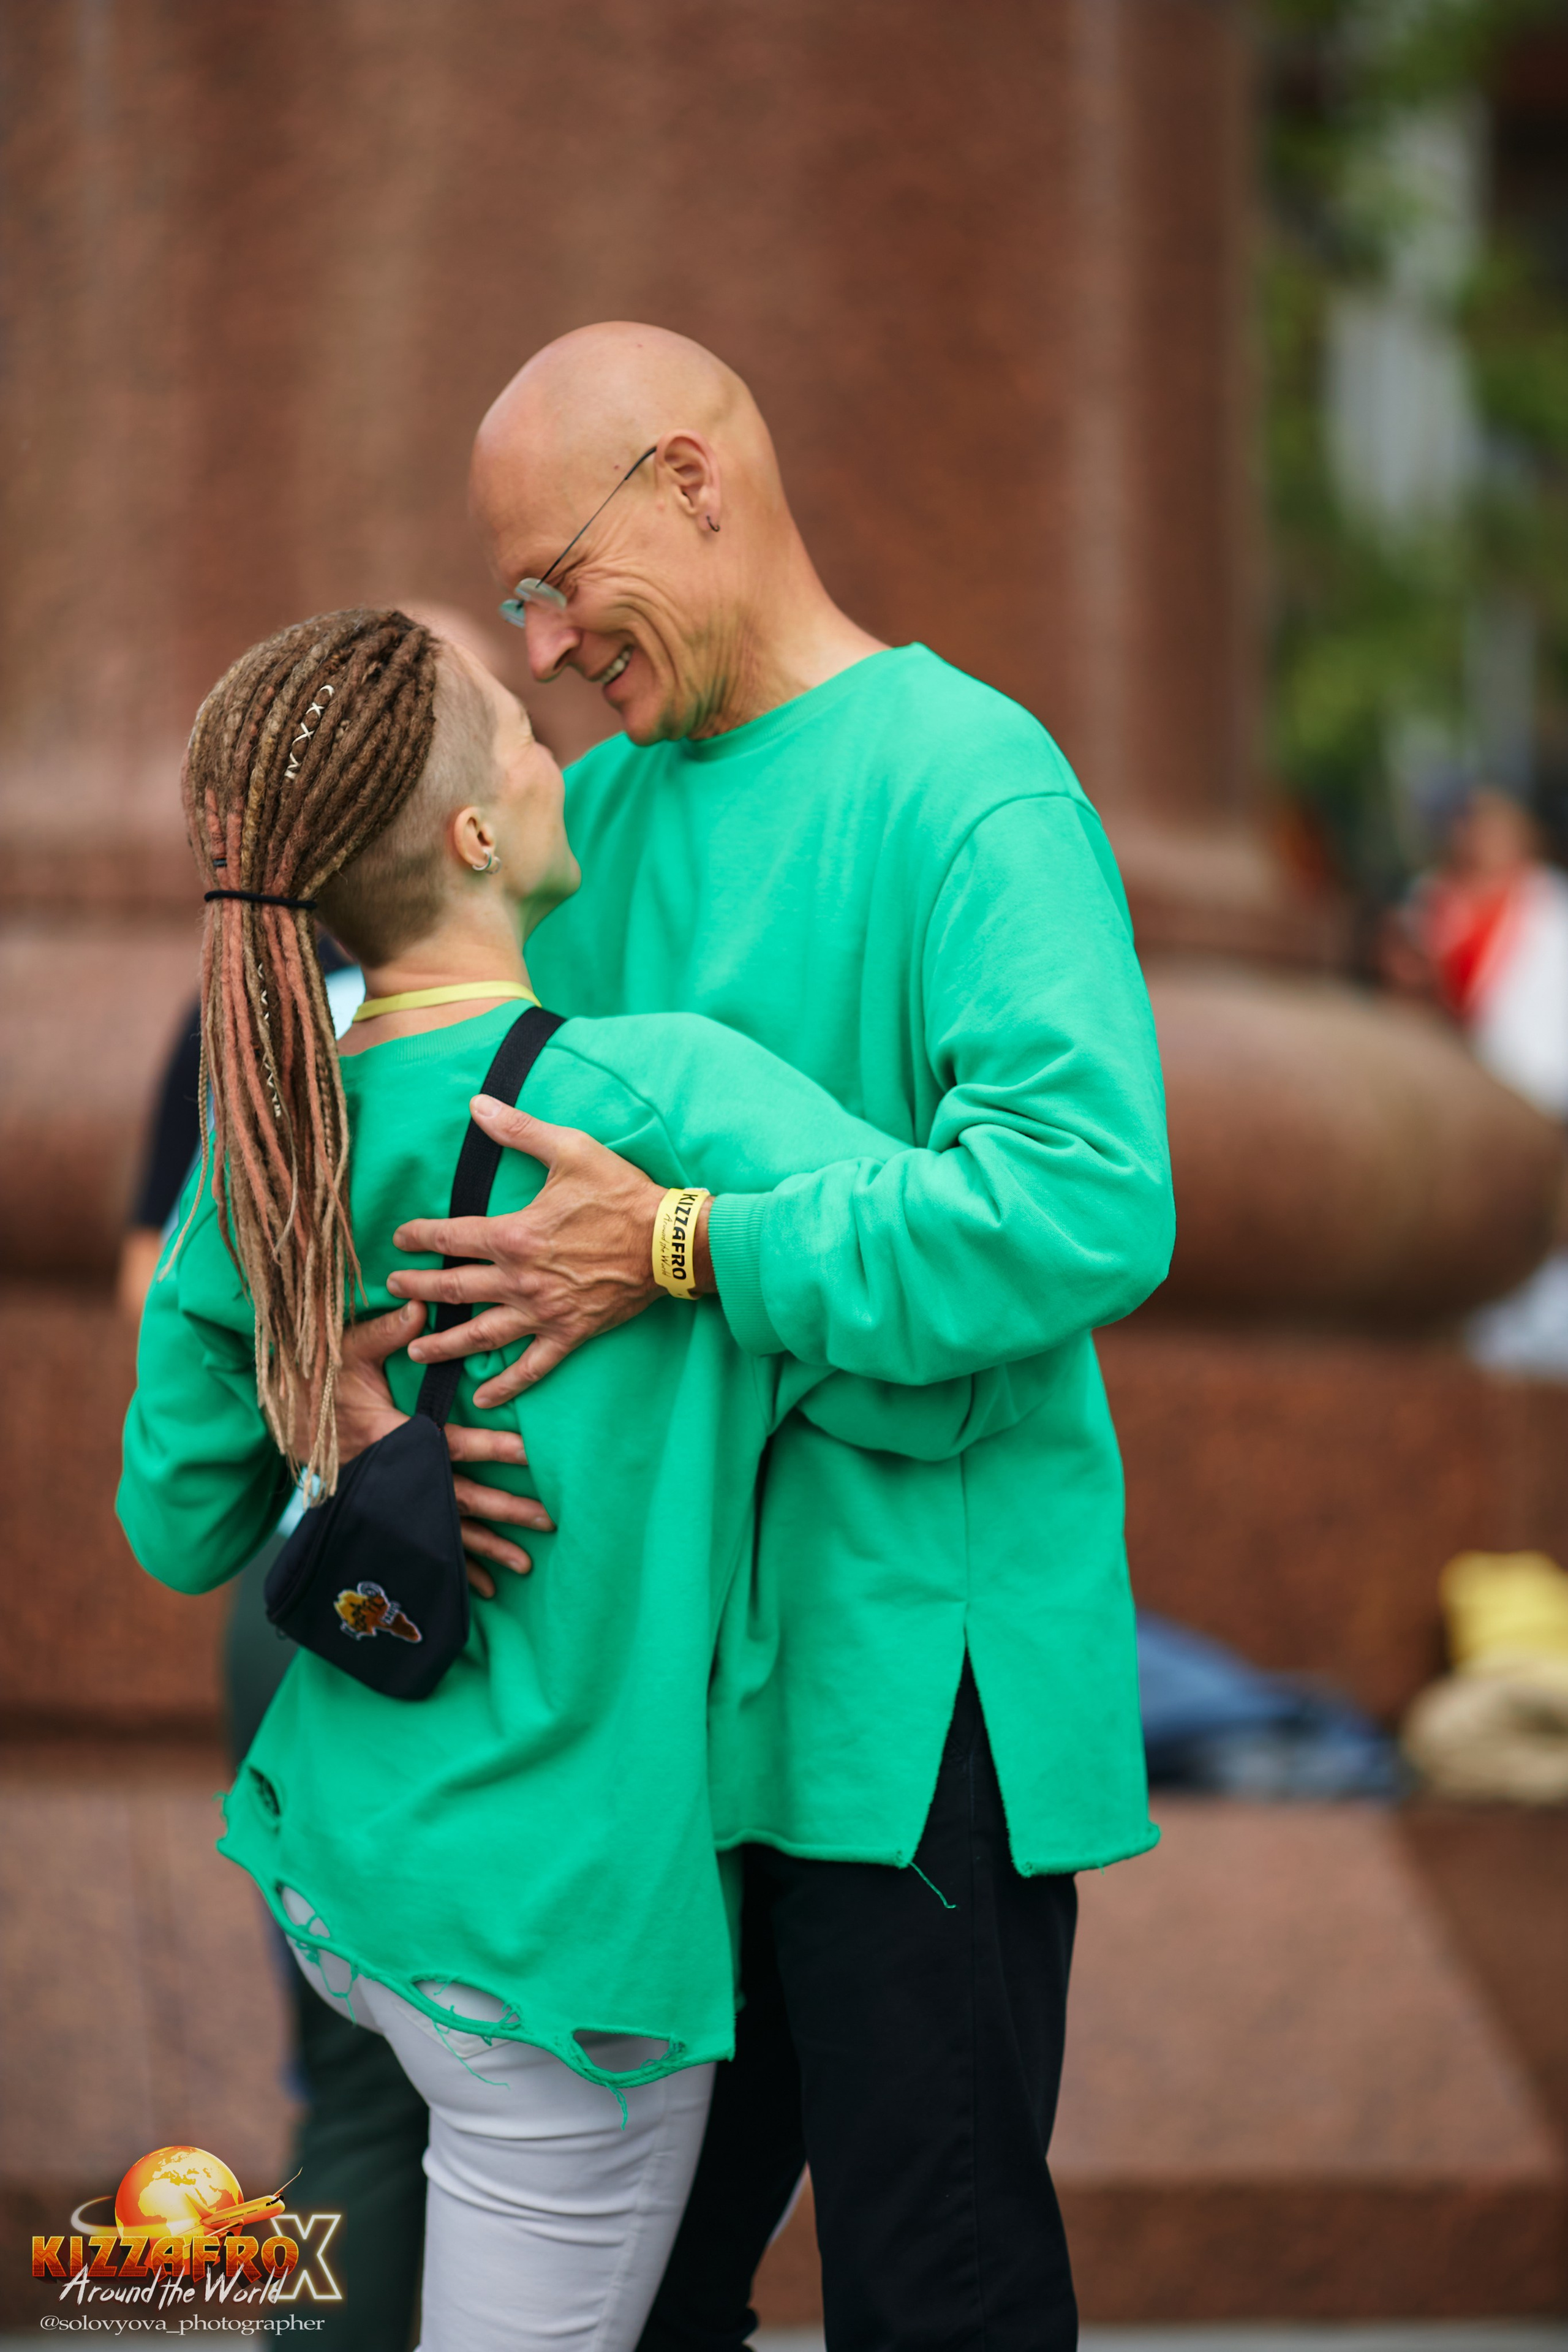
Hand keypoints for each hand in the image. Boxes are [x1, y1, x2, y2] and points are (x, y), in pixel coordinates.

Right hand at [334, 1302, 554, 1598]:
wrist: (281, 1414)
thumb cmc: (320, 1378)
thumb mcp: (349, 1351)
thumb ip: (388, 1332)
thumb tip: (420, 1306)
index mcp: (394, 1438)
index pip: (453, 1444)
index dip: (494, 1447)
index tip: (533, 1452)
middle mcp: (396, 1475)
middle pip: (459, 1498)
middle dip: (506, 1510)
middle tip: (549, 1520)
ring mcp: (389, 1499)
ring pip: (445, 1529)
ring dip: (487, 1548)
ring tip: (526, 1565)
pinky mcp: (384, 1509)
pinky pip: (424, 1543)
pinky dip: (453, 1565)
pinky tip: (480, 1587)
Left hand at [386, 1098, 674, 1406]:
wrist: (670, 1241)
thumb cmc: (621, 1193)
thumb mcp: (570, 1150)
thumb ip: (519, 1131)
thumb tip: (477, 1105)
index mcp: (514, 1235)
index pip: (450, 1237)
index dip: (419, 1237)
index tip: (399, 1240)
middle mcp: (520, 1279)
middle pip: (455, 1289)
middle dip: (419, 1291)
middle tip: (394, 1291)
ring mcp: (543, 1311)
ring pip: (482, 1335)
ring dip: (446, 1345)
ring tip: (417, 1352)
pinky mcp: (569, 1333)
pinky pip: (532, 1367)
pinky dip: (507, 1385)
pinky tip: (484, 1398)